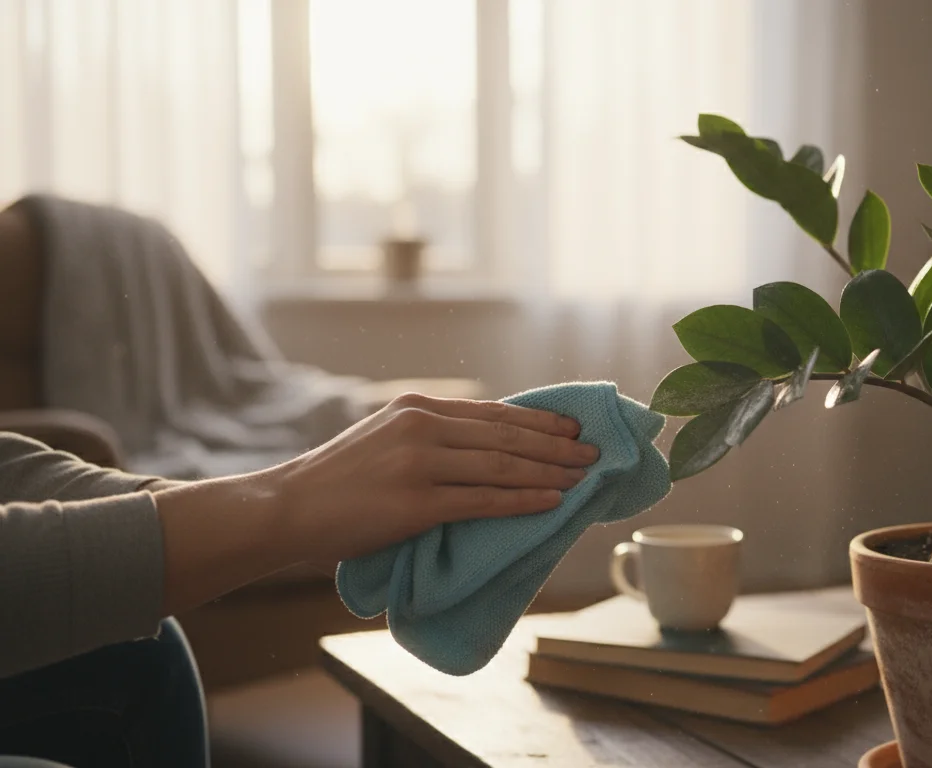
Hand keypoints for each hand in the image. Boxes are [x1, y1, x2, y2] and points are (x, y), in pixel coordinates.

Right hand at [272, 392, 599, 568]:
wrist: (288, 507)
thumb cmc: (340, 481)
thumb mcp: (385, 439)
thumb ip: (431, 436)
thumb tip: (491, 446)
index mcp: (418, 407)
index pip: (494, 413)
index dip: (540, 420)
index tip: (573, 427)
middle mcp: (422, 426)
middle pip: (507, 435)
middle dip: (556, 444)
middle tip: (593, 451)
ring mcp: (419, 464)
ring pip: (502, 466)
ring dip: (550, 472)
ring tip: (582, 478)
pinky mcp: (415, 503)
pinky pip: (483, 500)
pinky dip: (524, 500)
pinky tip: (551, 501)